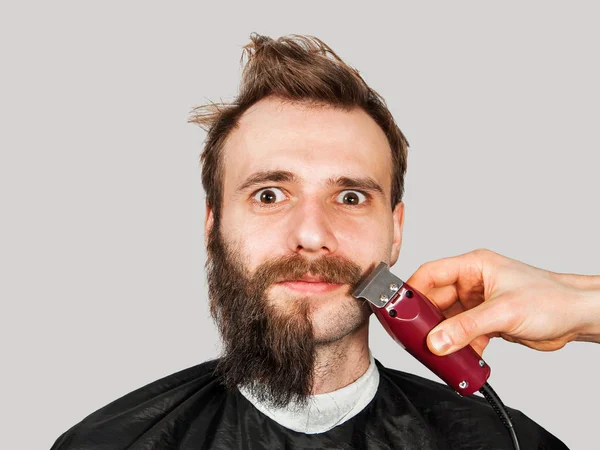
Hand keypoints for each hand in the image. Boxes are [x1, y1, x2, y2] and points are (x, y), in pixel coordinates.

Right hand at [405, 248, 599, 356]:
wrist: (577, 318)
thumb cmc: (550, 299)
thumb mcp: (503, 312)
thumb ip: (466, 327)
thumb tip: (436, 340)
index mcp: (473, 267)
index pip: (431, 274)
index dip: (412, 290)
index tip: (399, 310)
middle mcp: (472, 283)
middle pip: (435, 301)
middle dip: (425, 321)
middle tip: (415, 338)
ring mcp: (478, 303)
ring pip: (447, 321)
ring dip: (443, 338)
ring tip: (438, 353)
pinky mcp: (485, 322)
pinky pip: (462, 335)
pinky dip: (459, 349)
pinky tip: (461, 360)